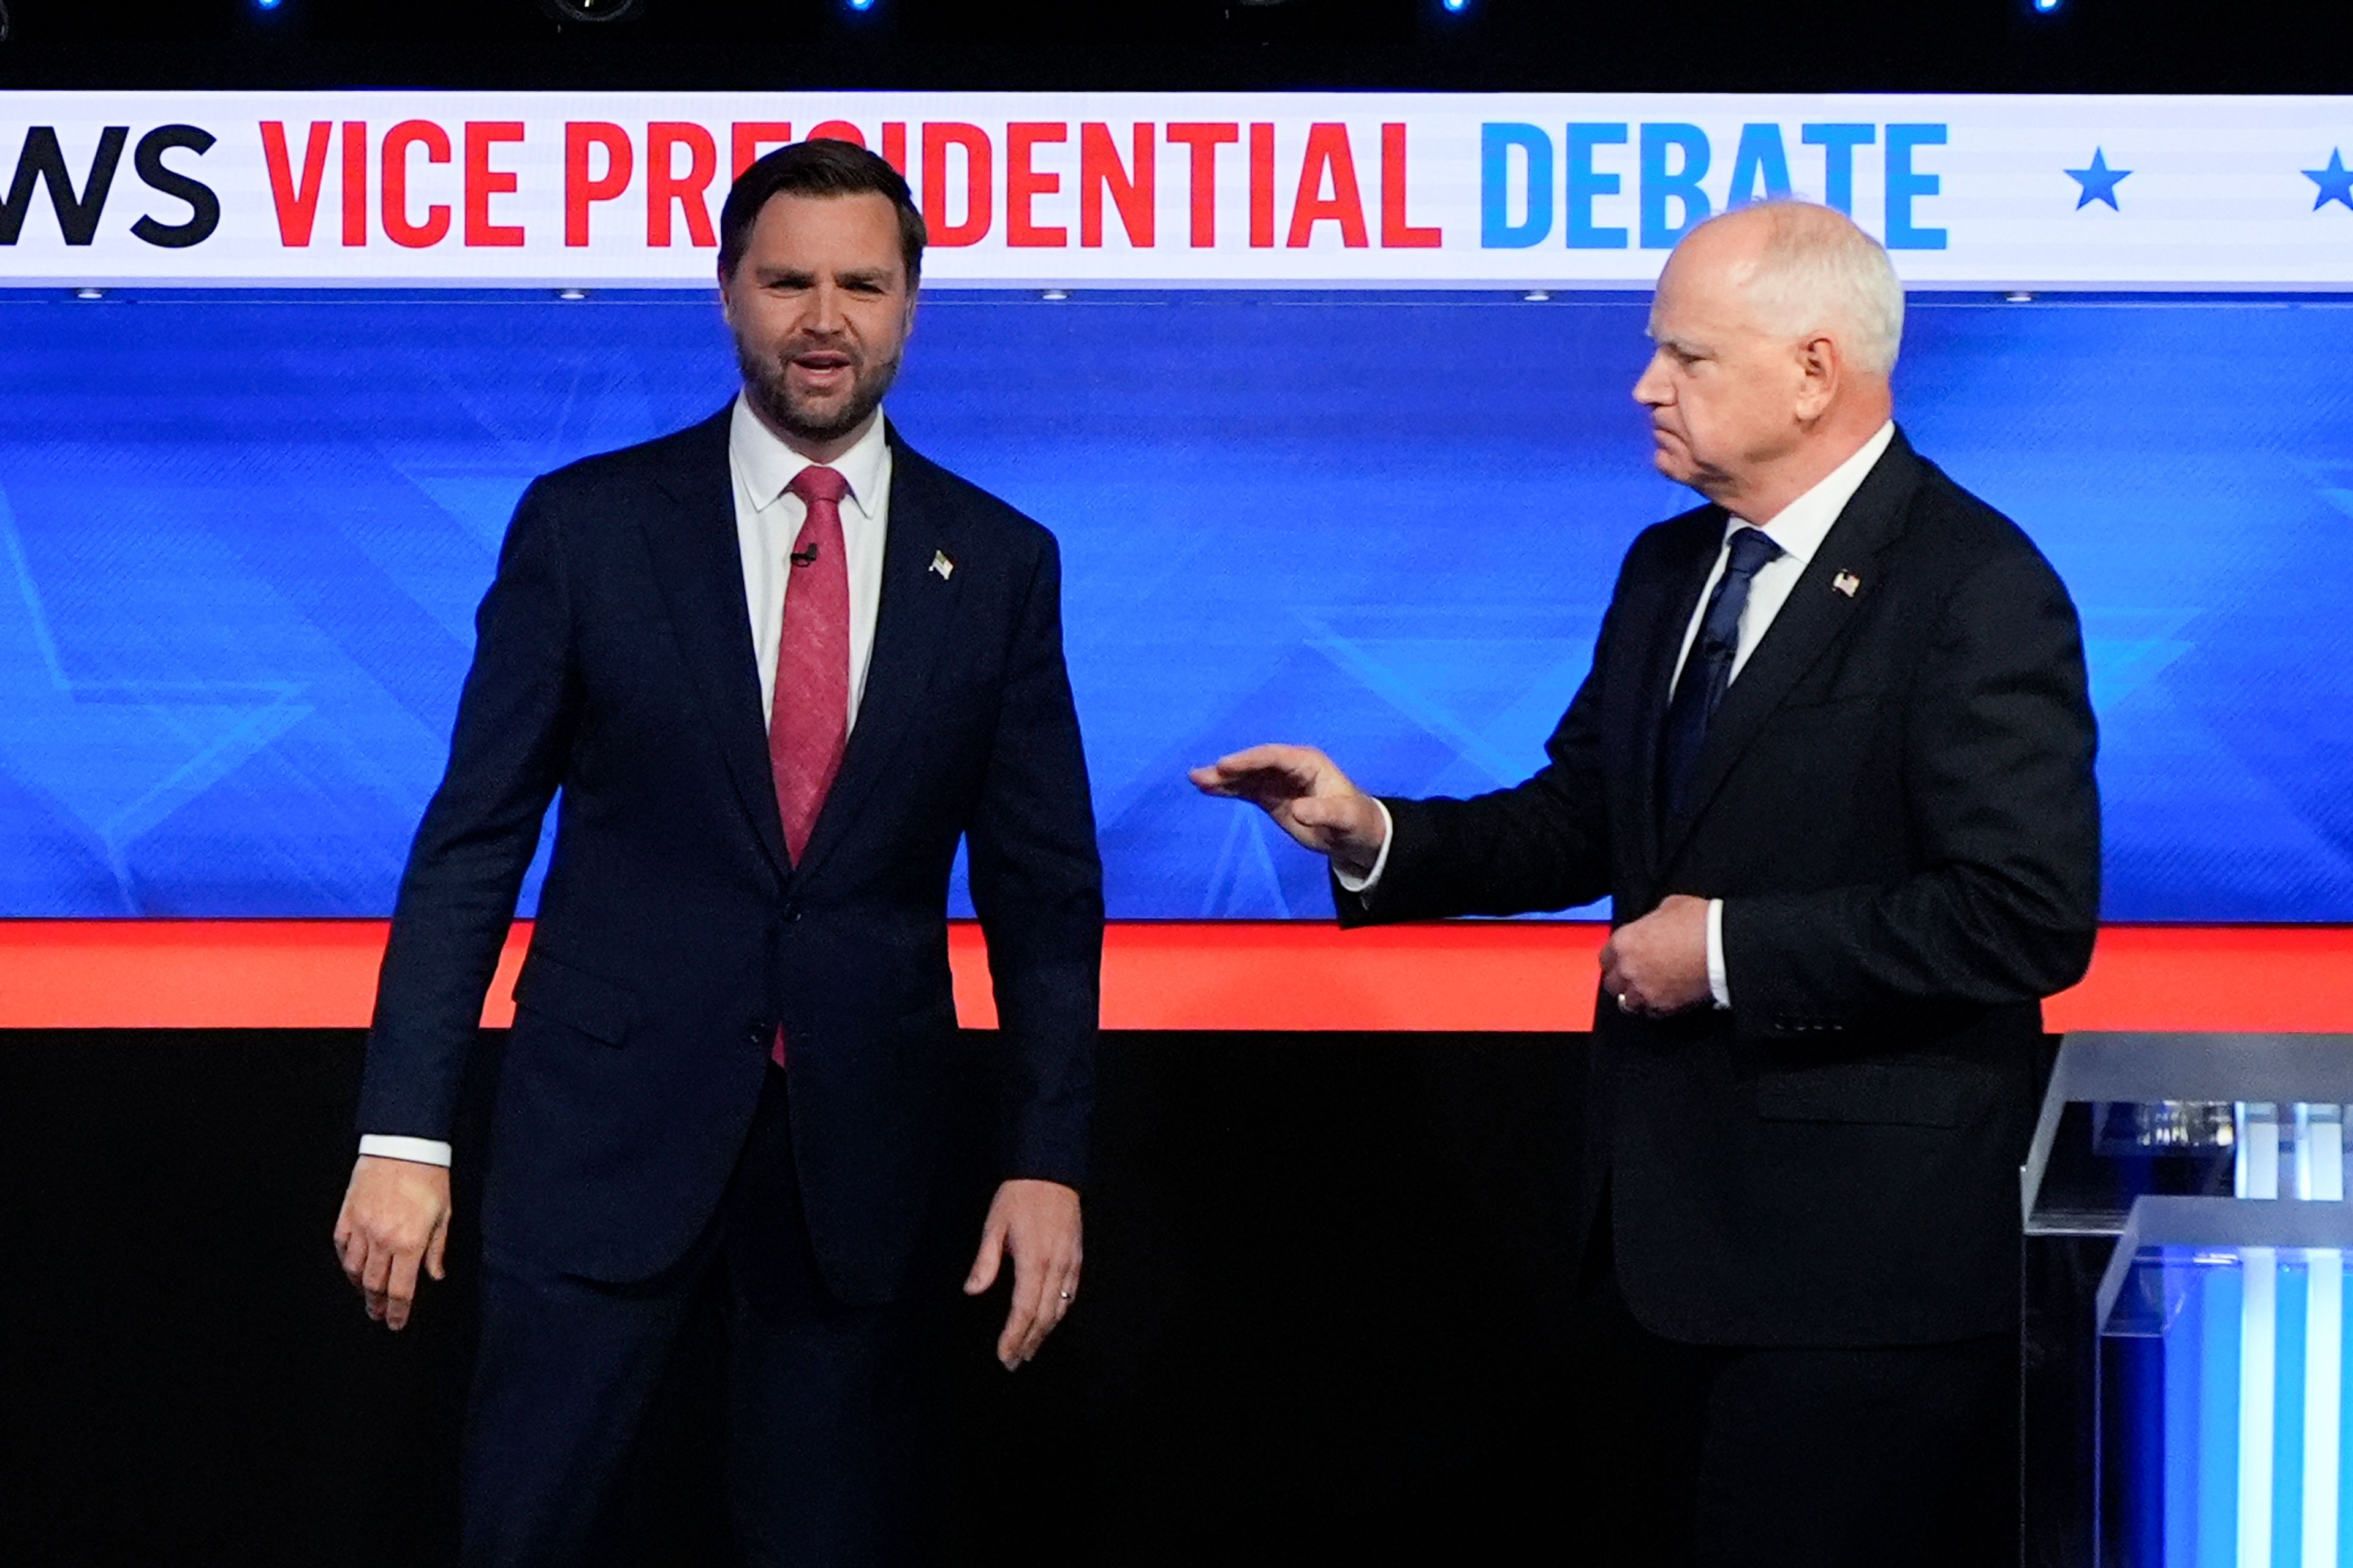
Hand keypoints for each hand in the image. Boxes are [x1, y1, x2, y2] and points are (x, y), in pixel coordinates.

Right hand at [332, 1155, 452, 1330]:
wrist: (403, 1144)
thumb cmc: (429, 1176)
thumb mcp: (444, 1213)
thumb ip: (437, 1248)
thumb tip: (435, 1275)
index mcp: (410, 1242)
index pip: (401, 1290)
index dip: (398, 1312)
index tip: (396, 1324)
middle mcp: (382, 1240)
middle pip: (374, 1285)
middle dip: (377, 1305)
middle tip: (379, 1316)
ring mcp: (361, 1228)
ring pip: (354, 1270)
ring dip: (360, 1288)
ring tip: (366, 1297)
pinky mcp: (347, 1215)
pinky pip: (341, 1247)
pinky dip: (346, 1262)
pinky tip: (351, 1269)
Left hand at [963, 1178, 1082, 1370]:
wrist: (1051, 1171)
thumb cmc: (1019, 1197)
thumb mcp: (994, 1224)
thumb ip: (986, 1260)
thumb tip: (973, 1290)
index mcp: (1033, 1260)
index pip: (1024, 1310)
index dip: (1014, 1336)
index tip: (1003, 1356)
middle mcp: (1056, 1266)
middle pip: (1044, 1316)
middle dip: (1028, 1342)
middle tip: (1013, 1363)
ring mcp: (1070, 1263)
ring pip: (1060, 1309)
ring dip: (1044, 1333)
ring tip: (1029, 1351)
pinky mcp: (1077, 1257)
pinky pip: (1071, 1294)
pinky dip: (1059, 1314)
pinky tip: (1050, 1323)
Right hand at [1188, 744, 1387, 878]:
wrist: (1354, 835)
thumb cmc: (1354, 821)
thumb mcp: (1344, 817)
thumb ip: (1324, 812)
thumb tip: (1299, 809)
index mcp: (1307, 763)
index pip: (1273, 757)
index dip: (1249, 760)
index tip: (1225, 766)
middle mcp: (1289, 767)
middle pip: (1254, 764)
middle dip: (1229, 768)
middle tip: (1202, 774)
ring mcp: (1278, 782)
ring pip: (1246, 776)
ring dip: (1222, 779)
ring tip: (1196, 780)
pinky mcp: (1271, 797)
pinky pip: (1246, 790)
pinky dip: (1228, 790)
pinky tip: (1208, 790)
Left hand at [1599, 894, 1713, 1016]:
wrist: (1723, 946)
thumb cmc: (1699, 922)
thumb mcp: (1670, 907)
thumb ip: (1653, 919)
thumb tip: (1656, 924)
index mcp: (1625, 941)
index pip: (1605, 958)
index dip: (1614, 960)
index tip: (1620, 961)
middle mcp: (1629, 968)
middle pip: (1612, 983)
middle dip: (1621, 981)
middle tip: (1632, 978)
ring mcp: (1645, 990)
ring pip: (1628, 1003)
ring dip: (1635, 997)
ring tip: (1646, 992)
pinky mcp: (1664, 1006)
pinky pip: (1651, 1013)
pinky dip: (1654, 1008)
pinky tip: (1662, 1000)